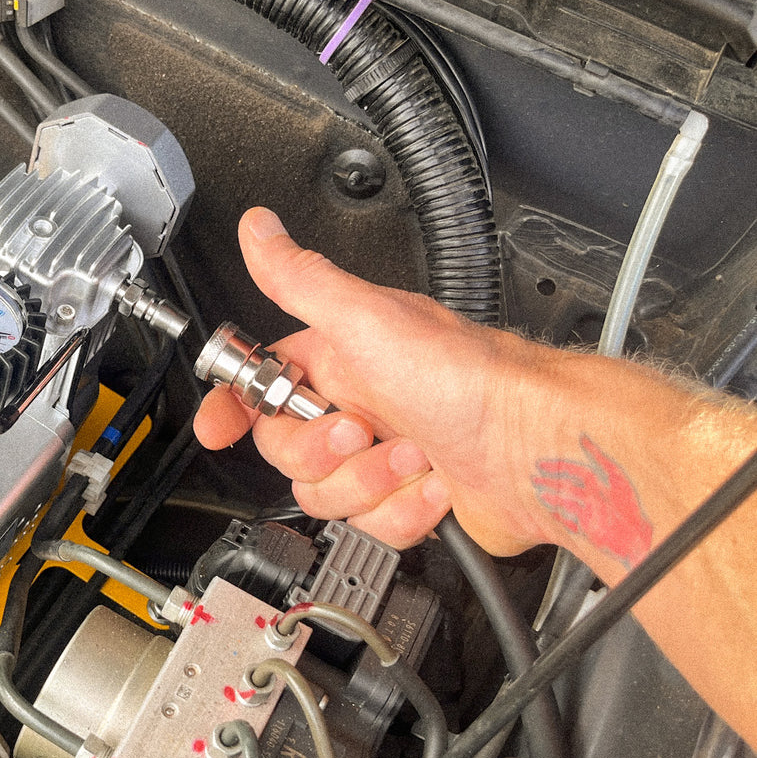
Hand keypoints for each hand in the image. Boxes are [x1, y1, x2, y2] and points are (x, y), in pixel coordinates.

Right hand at [194, 207, 562, 552]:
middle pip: (285, 452)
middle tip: (360, 431)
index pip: (260, 384)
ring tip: (414, 455)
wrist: (538, 450)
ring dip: (371, 483)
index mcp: (340, 359)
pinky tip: (433, 484)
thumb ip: (301, 279)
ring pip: (325, 496)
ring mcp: (383, 457)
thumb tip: (258, 229)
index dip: (232, 407)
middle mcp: (359, 406)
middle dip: (323, 451)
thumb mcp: (369, 318)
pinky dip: (404, 512)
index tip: (218, 428)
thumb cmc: (470, 378)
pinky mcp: (407, 500)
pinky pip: (371, 527)